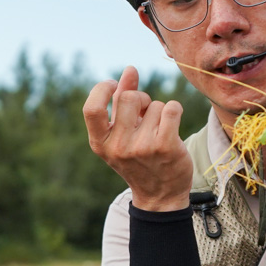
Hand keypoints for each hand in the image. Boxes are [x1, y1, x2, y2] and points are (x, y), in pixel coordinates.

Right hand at [82, 66, 192, 211]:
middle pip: (128, 97)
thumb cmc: (139, 159)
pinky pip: (171, 108)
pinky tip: (171, 126)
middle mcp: (118, 147)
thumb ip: (121, 101)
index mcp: (100, 144)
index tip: (113, 85)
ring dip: (159, 112)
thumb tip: (130, 69)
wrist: (160, 196)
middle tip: (144, 112)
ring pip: (154, 105)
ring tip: (158, 130)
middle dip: (140, 98)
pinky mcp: (165, 147)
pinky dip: (174, 111)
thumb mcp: (122, 134)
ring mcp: (142, 148)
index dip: (102, 89)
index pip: (91, 108)